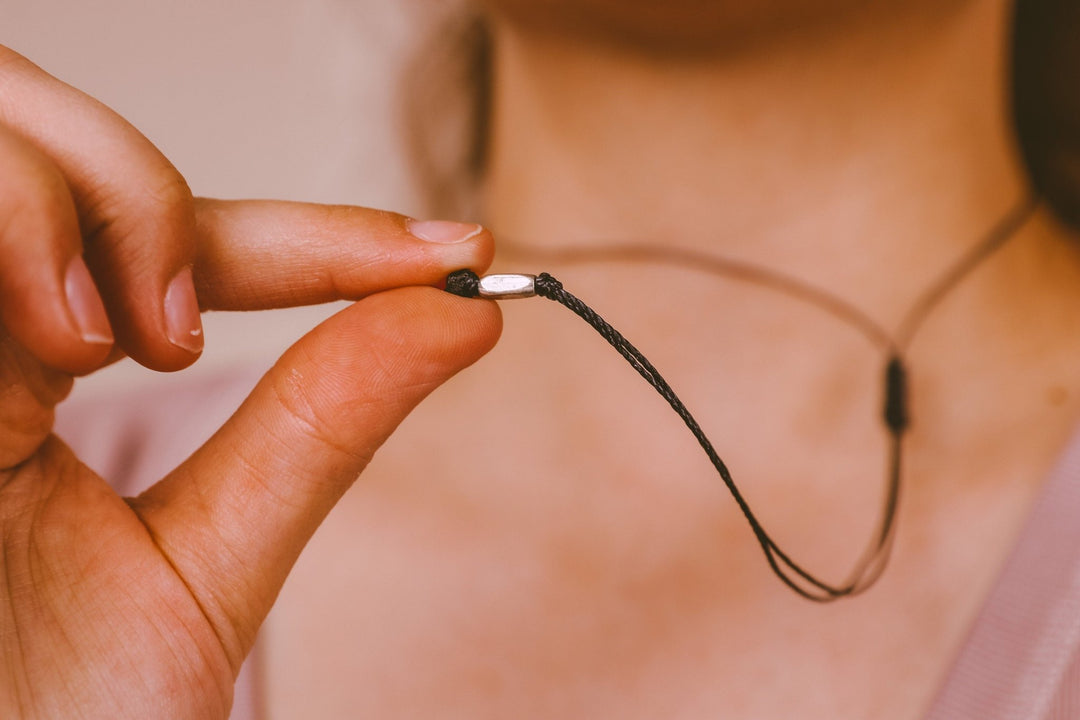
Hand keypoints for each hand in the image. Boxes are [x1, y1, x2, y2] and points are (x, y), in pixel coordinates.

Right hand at [0, 46, 500, 717]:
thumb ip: (317, 428)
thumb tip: (462, 314)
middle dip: (148, 198)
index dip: (321, 235)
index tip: (456, 249)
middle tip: (182, 334)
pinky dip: (22, 232)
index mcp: (38, 374)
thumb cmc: (56, 709)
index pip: (186, 249)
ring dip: (87, 212)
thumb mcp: (204, 560)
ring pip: (11, 139)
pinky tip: (57, 342)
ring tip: (109, 349)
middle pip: (63, 144)